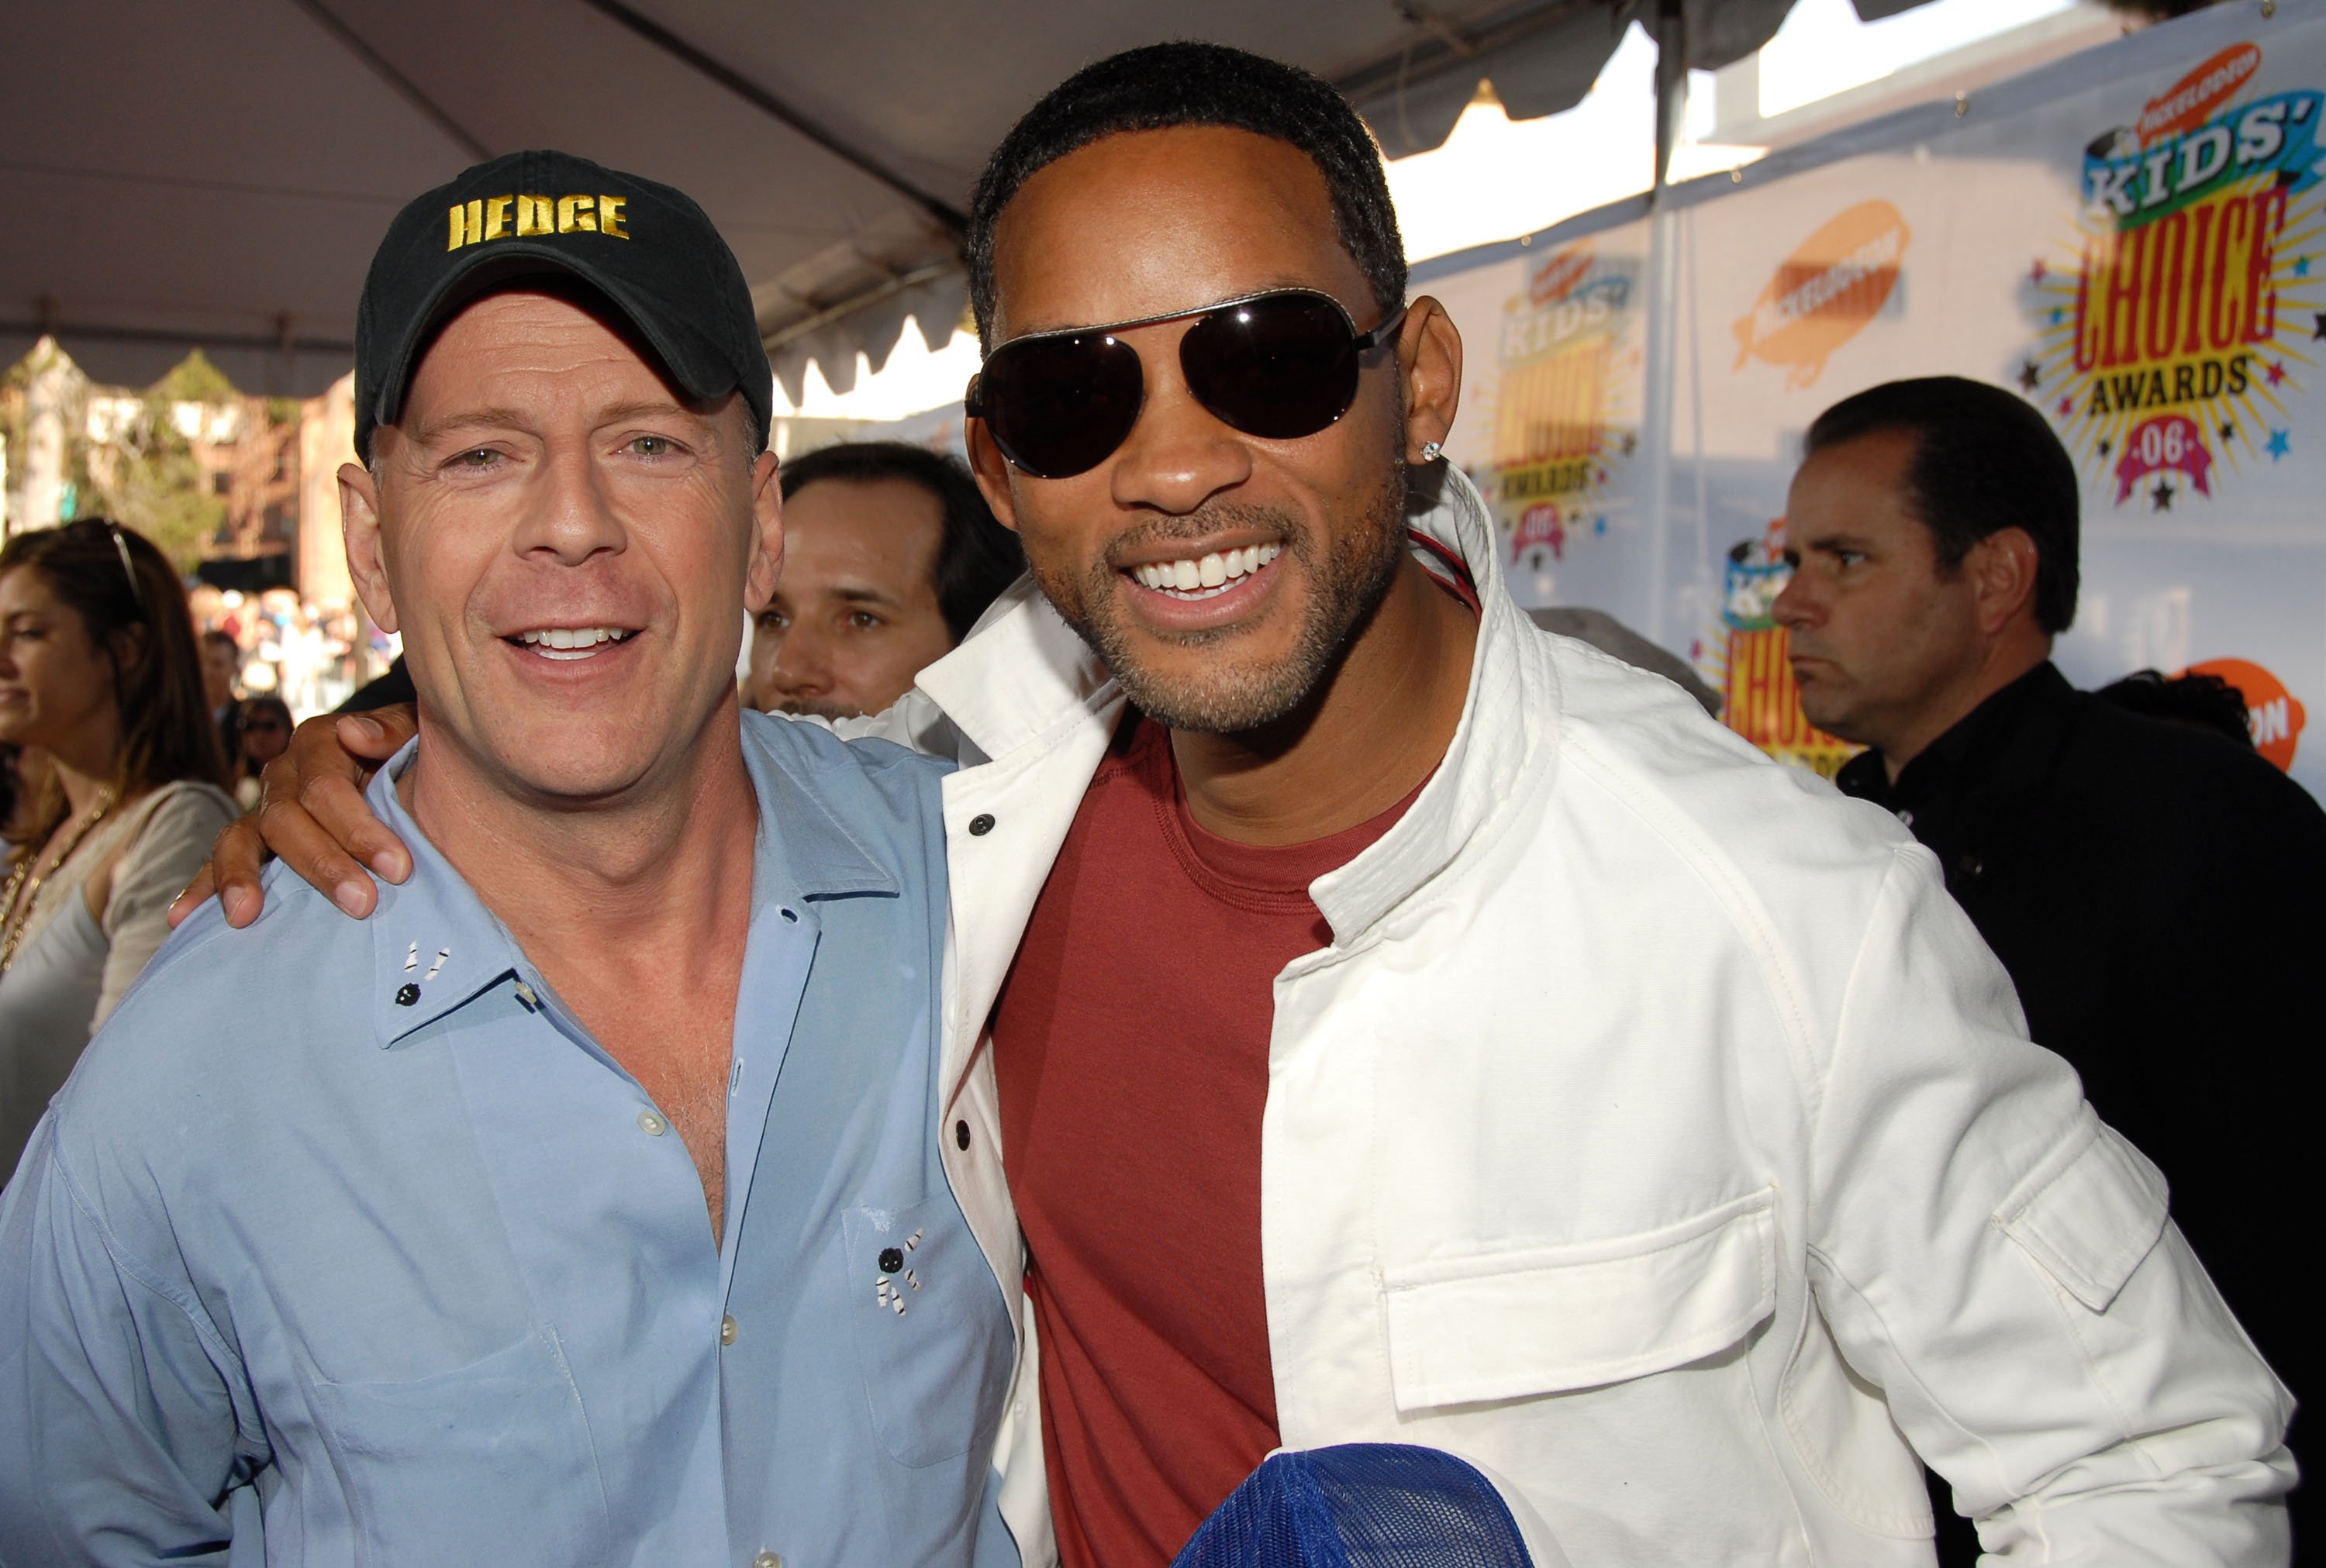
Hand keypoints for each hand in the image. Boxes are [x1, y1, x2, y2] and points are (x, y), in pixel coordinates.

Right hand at [168, 705, 417, 928]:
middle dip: (324, 865)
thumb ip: (393, 730)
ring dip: (242, 878)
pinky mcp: (252, 843)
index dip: (359, 829)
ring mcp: (263, 809)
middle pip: (286, 820)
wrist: (403, 767)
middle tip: (362, 903)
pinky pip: (216, 863)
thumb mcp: (416, 734)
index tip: (399, 868)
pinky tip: (182, 920)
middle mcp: (283, 775)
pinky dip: (199, 889)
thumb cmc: (413, 756)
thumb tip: (353, 733)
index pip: (326, 789)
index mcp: (321, 744)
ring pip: (241, 839)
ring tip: (245, 915)